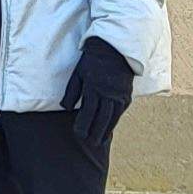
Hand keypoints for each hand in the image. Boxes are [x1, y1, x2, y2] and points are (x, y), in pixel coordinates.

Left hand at [67, 36, 136, 153]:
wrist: (114, 50)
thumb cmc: (92, 61)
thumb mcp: (78, 73)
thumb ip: (72, 91)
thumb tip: (65, 107)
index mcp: (94, 87)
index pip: (88, 111)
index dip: (84, 124)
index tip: (79, 134)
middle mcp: (109, 93)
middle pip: (102, 117)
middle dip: (97, 132)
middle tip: (92, 144)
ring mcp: (120, 94)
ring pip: (114, 116)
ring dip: (107, 129)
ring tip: (102, 140)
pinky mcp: (127, 94)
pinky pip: (121, 110)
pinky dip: (115, 120)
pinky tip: (110, 127)